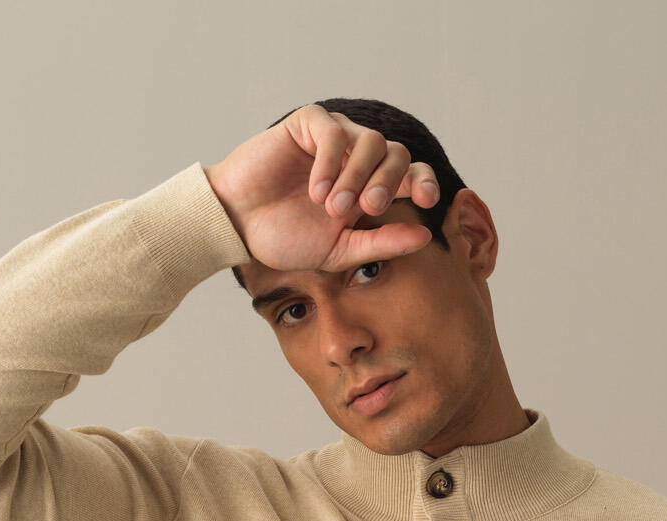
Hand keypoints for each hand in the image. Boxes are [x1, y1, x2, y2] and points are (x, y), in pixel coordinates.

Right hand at [204, 103, 441, 274]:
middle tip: (366, 208)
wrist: (240, 225)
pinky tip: (315, 190)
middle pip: (397, 154)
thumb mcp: (340, 250)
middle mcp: (357, 160)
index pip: (411, 174)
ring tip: (331, 206)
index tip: (426, 199)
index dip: (424, 181)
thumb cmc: (287, 238)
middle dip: (387, 182)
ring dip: (356, 176)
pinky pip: (334, 132)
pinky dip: (330, 162)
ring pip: (370, 141)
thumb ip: (382, 243)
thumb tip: (425, 236)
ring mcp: (334, 139)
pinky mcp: (308, 124)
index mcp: (370, 189)